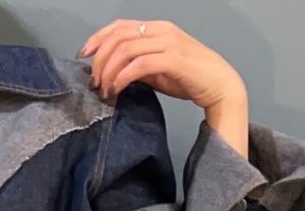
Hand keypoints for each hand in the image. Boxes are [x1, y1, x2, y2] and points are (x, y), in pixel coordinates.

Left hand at [79, 18, 247, 142]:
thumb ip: (138, 67)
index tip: (84, 56)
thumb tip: (115, 73)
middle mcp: (161, 30)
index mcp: (156, 28)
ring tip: (105, 90)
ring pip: (126, 49)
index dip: (97, 38)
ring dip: (109, 70)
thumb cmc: (190, 78)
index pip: (119, 26)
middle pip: (118, 36)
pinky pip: (140, 64)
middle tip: (94, 82)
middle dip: (99, 59)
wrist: (220, 86)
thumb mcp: (158, 71)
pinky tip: (117, 90)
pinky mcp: (174, 60)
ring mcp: (168, 43)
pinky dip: (123, 77)